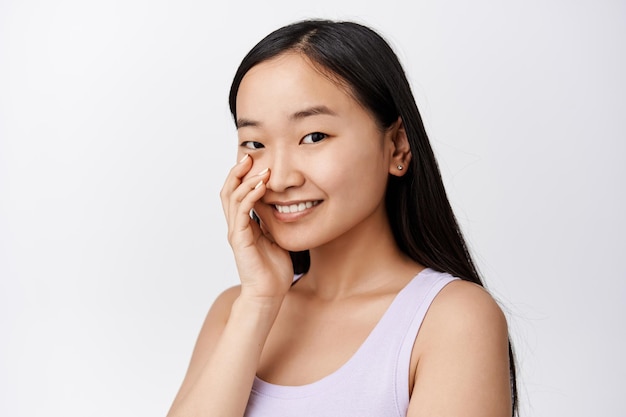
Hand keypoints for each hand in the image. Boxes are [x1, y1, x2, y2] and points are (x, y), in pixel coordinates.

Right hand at [220, 154, 293, 300]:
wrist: (269, 293)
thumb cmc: (273, 268)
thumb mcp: (276, 237)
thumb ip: (272, 221)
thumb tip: (281, 204)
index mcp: (243, 224)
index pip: (235, 193)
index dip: (240, 175)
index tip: (253, 160)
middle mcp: (236, 225)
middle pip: (228, 190)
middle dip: (237, 172)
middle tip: (249, 156)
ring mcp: (236, 232)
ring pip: (232, 198)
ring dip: (246, 181)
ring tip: (261, 170)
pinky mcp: (240, 240)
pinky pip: (242, 213)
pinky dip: (249, 197)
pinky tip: (260, 187)